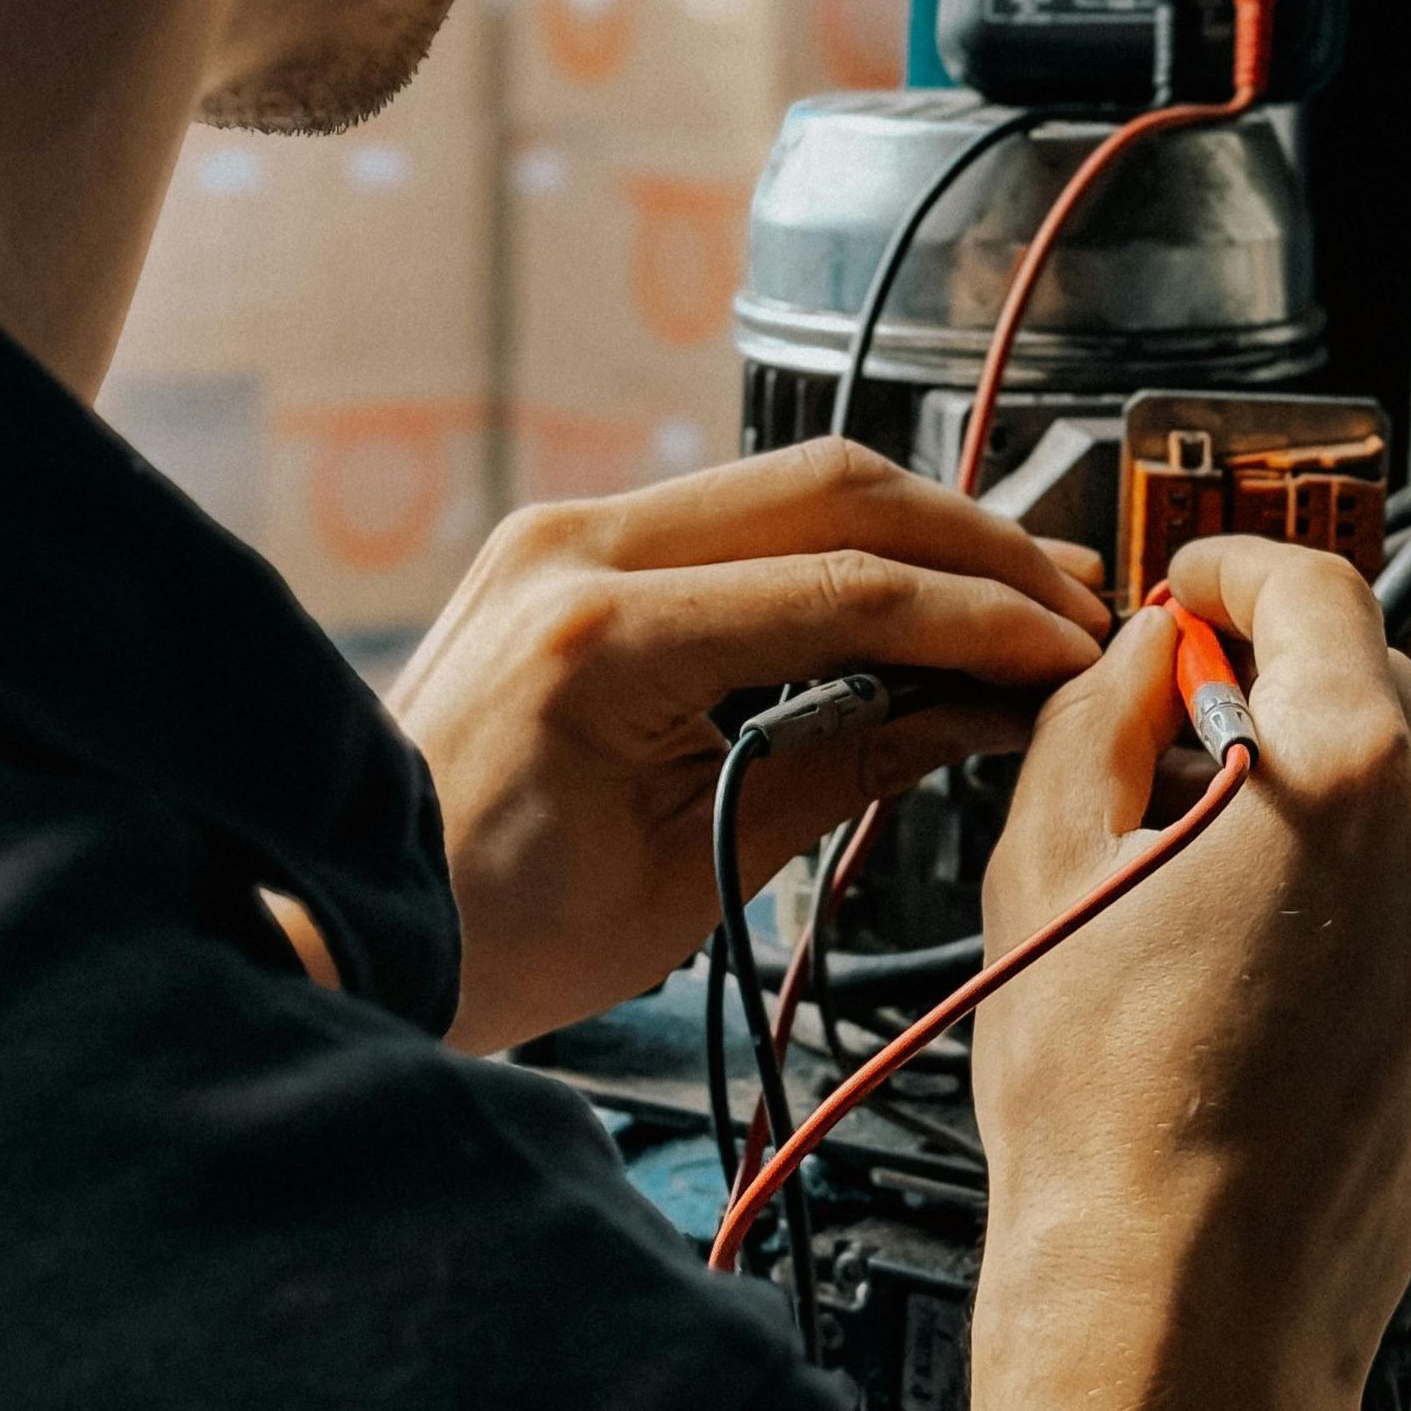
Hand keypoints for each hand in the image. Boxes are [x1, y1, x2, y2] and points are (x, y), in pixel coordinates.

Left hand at [390, 436, 1109, 1053]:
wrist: (342, 910)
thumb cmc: (489, 927)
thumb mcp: (692, 873)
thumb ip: (847, 764)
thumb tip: (982, 707)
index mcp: (604, 635)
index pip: (847, 589)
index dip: (980, 617)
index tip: (1067, 648)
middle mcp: (577, 544)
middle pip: (830, 487)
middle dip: (970, 540)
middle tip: (1069, 598)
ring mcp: (565, 530)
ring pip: (788, 482)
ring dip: (915, 530)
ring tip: (1015, 590)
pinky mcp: (567, 544)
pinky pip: (733, 516)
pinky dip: (836, 546)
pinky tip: (907, 594)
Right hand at [973, 537, 1410, 1391]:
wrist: (1184, 1311)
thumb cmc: (1109, 1117)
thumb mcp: (1047, 857)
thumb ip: (1102, 708)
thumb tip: (1143, 652)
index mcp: (1347, 772)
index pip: (1315, 584)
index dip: (1232, 562)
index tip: (1188, 579)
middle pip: (1370, 669)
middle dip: (1268, 667)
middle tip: (1164, 701)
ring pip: (1401, 772)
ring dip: (1306, 762)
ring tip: (1185, 835)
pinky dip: (1343, 856)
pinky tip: (1238, 922)